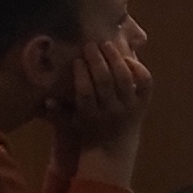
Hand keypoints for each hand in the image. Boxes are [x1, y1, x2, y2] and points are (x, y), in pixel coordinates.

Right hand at [57, 37, 152, 156]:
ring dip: (115, 59)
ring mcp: (130, 107)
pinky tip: (127, 58)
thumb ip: (57, 113)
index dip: (82, 74)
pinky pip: (145, 83)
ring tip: (106, 45)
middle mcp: (111, 111)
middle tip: (91, 45)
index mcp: (90, 116)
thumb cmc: (87, 130)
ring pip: (124, 79)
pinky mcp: (143, 103)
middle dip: (98, 61)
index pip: (86, 92)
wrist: (114, 147)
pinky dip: (138, 68)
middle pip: (105, 82)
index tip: (78, 59)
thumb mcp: (69, 125)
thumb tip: (47, 99)